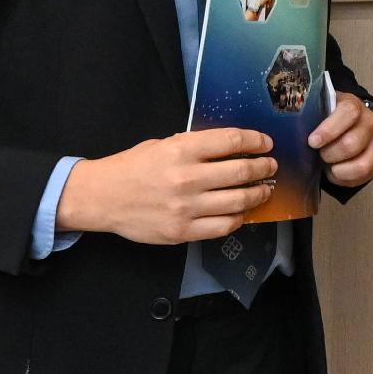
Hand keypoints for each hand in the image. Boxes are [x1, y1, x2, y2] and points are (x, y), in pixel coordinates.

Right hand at [58, 127, 274, 245]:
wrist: (102, 198)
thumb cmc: (133, 167)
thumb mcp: (161, 145)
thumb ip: (193, 146)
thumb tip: (230, 148)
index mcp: (181, 149)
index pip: (231, 142)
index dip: (255, 141)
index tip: (266, 144)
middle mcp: (187, 178)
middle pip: (241, 172)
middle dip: (263, 168)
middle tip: (270, 167)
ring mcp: (186, 208)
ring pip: (238, 201)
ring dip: (258, 194)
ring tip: (264, 189)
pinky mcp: (183, 231)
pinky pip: (223, 226)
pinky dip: (239, 218)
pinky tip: (241, 212)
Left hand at [310, 88, 372, 190]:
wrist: (354, 124)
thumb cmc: (330, 120)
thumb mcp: (320, 111)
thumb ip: (310, 117)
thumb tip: (289, 130)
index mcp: (353, 105)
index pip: (348, 114)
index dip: (329, 130)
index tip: (312, 142)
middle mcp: (371, 121)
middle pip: (351, 144)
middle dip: (329, 155)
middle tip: (320, 155)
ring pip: (361, 166)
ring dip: (339, 170)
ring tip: (329, 166)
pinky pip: (365, 177)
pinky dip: (346, 179)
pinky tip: (337, 172)